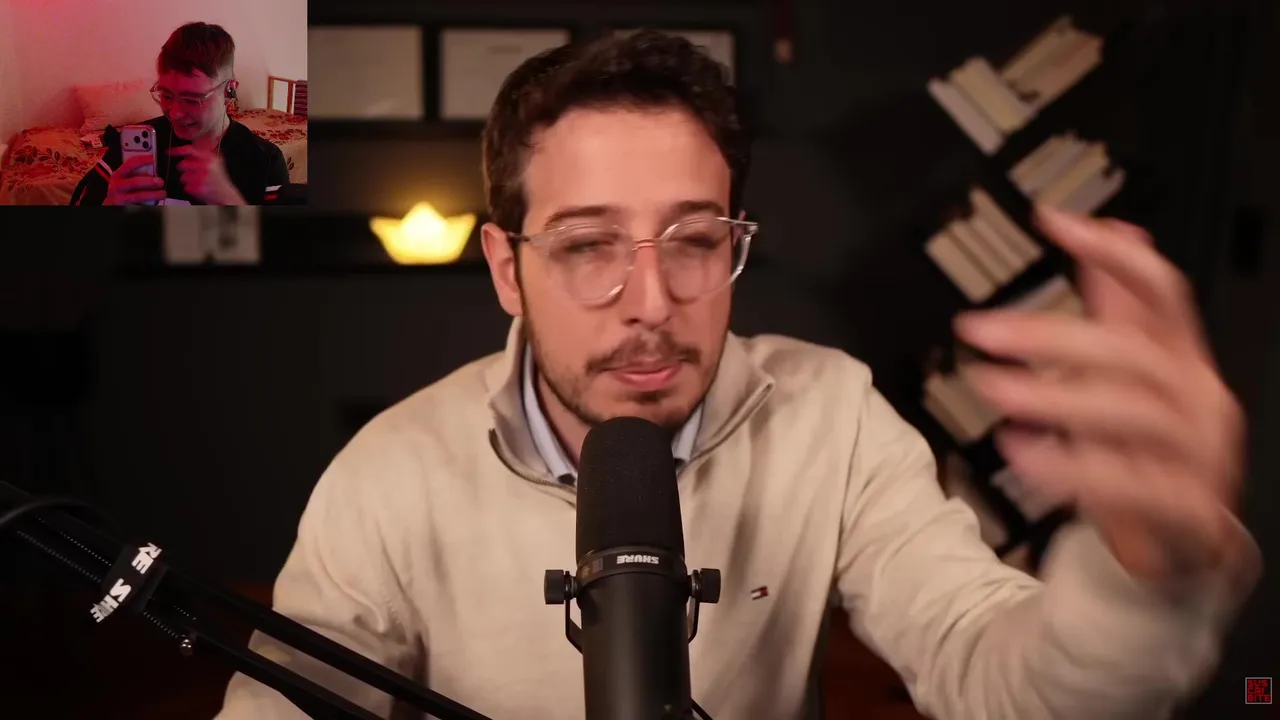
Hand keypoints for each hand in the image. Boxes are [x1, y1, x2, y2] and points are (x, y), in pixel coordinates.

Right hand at [103, 156, 165, 205]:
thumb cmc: (121, 189)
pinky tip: (156, 202)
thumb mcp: (124, 179)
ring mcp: (120, 198)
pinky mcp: (125, 208)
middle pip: (134, 182)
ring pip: (138, 197)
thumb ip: (136, 173)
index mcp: (118, 175)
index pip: (130, 164)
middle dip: (149, 182)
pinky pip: (139, 206)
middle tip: (160, 181)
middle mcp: (117, 186)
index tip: (153, 158)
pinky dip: (149, 204)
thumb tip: (155, 168)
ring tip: (163, 193)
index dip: (142, 160)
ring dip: (152, 195)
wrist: (112, 204)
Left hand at [169, 145, 244, 204]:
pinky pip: (186, 187)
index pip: (190, 149)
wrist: (226, 196)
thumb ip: (203, 155)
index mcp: (209, 158)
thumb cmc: (220, 181)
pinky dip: (190, 189)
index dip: (178, 150)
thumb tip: (190, 150)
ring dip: (188, 180)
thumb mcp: (215, 163)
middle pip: (183, 164)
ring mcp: (202, 177)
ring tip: (198, 182)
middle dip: (183, 168)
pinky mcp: (198, 188)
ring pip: (183, 177)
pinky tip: (199, 188)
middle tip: (188, 171)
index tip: (169, 151)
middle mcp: (206, 166)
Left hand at [953, 206, 1245, 585]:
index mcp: (1184, 359)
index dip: (1111, 252)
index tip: (1051, 221)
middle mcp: (1198, 397)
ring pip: (1130, 411)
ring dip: (1051, 397)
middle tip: (976, 329)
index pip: (1161, 290)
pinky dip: (1069, 467)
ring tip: (988, 388)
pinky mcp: (1186, 504)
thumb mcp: (1132, 378)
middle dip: (1048, 335)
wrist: (1185, 545)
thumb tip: (1103, 240)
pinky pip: (1129, 482)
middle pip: (1130, 351)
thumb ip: (1118, 312)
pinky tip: (1019, 452)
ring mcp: (1199, 452)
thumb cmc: (1149, 452)